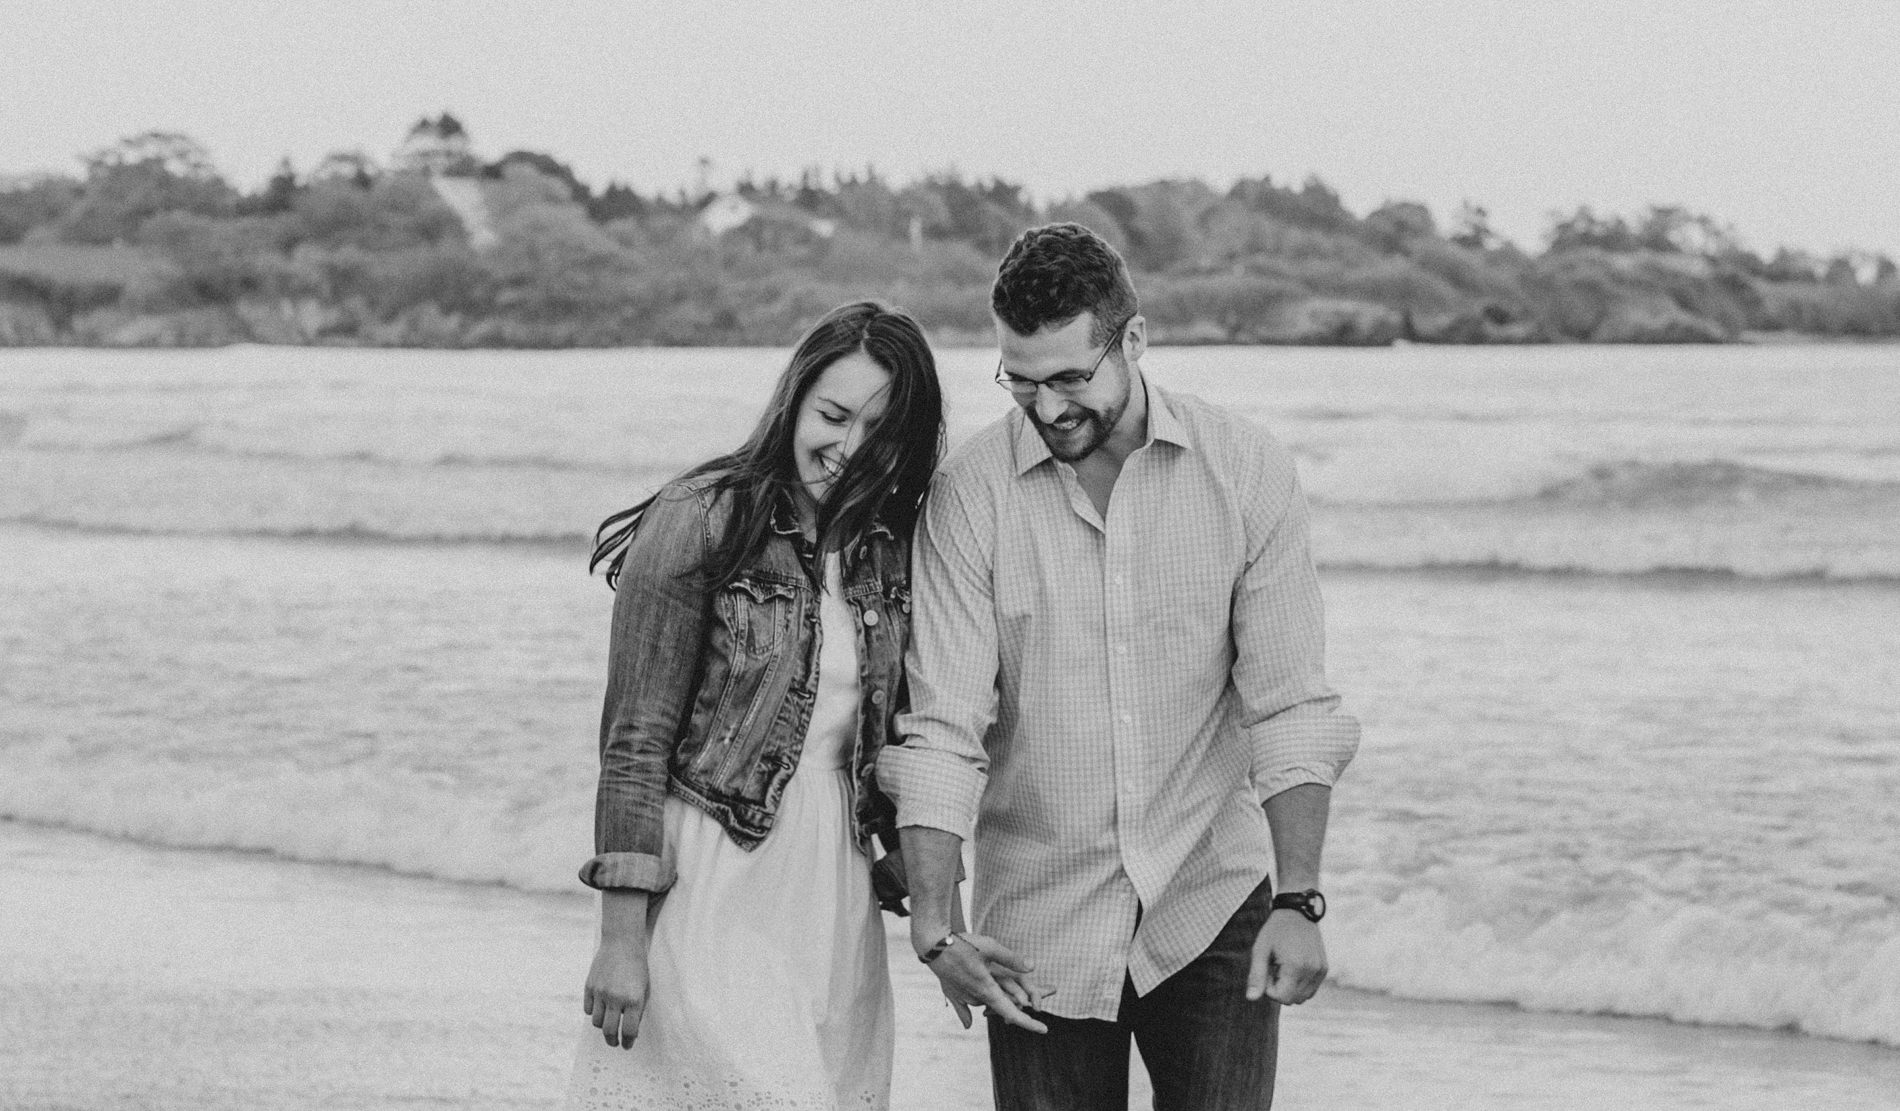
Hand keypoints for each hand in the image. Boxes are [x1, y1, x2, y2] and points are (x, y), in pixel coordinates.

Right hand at [583, 936, 650, 1048]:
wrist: (622, 942)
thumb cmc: (637, 967)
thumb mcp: (644, 988)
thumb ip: (638, 1010)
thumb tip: (630, 1033)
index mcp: (634, 999)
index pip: (629, 1031)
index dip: (628, 1042)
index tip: (627, 1045)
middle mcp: (616, 998)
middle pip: (610, 1031)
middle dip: (613, 1041)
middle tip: (615, 1043)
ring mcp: (601, 992)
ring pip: (597, 1023)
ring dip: (603, 1027)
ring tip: (609, 1025)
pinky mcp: (589, 987)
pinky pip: (589, 1010)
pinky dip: (594, 1012)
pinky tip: (601, 1010)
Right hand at [915, 927, 1052, 1033]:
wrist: (932, 945)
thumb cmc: (961, 944)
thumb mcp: (990, 947)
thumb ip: (1011, 959)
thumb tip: (1032, 967)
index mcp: (986, 990)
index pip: (1011, 1013)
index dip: (1028, 1023)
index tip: (1044, 1029)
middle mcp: (976, 998)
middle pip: (1002, 1006)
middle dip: (1021, 1000)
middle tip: (1045, 990)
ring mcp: (964, 997)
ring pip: (988, 1001)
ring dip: (1001, 995)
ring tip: (1013, 988)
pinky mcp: (954, 993)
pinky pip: (968, 1007)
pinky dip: (975, 1008)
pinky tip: (972, 1021)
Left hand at [1247, 911, 1326, 1004]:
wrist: (1296, 912)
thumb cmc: (1275, 930)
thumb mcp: (1260, 950)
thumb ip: (1256, 976)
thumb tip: (1251, 998)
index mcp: (1296, 966)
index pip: (1282, 997)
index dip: (1269, 989)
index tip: (1267, 970)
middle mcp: (1312, 970)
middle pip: (1293, 1000)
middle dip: (1280, 989)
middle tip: (1275, 968)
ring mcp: (1320, 970)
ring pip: (1303, 997)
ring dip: (1291, 988)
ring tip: (1284, 967)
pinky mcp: (1324, 968)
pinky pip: (1311, 989)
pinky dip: (1301, 984)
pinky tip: (1293, 967)